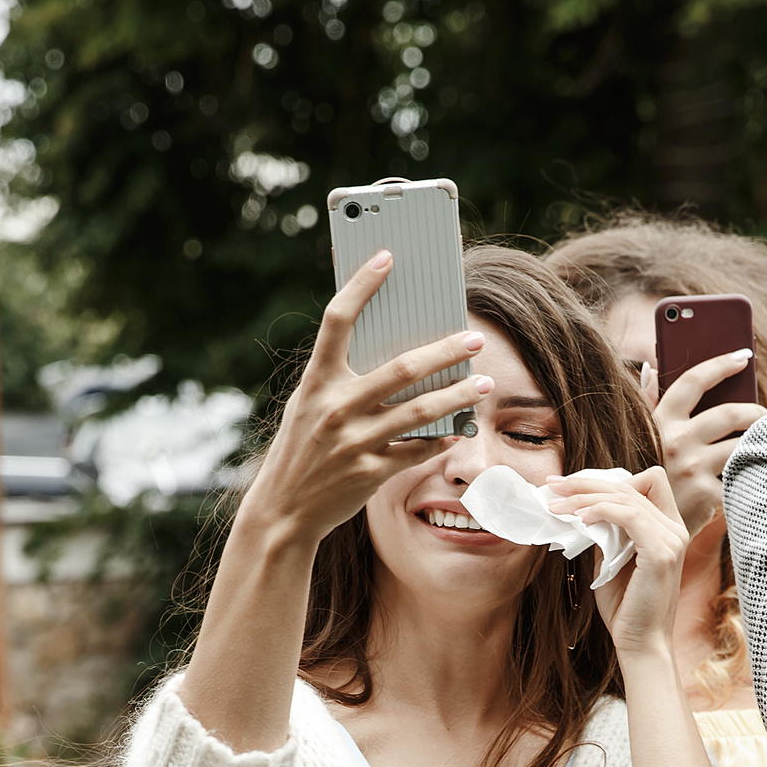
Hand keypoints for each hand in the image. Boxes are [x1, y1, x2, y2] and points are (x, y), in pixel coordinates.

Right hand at [237, 250, 494, 551]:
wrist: (282, 510)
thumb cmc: (302, 449)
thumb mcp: (310, 406)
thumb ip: (343, 380)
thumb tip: (396, 351)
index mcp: (316, 381)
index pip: (336, 321)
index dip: (361, 285)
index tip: (386, 257)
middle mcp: (334, 408)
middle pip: (402, 369)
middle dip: (445, 352)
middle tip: (474, 340)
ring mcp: (353, 442)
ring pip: (420, 412)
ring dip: (458, 395)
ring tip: (483, 384)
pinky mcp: (369, 473)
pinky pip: (417, 450)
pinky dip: (441, 438)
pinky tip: (459, 428)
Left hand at [546, 467, 691, 662]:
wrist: (640, 643)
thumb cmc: (626, 608)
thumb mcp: (611, 562)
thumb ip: (606, 534)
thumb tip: (582, 511)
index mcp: (667, 528)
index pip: (647, 481)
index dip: (611, 479)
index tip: (573, 486)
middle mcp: (674, 529)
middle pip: (631, 483)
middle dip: (586, 482)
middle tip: (553, 486)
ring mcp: (671, 540)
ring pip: (626, 496)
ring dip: (585, 496)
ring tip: (557, 506)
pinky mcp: (661, 553)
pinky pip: (628, 515)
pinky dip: (600, 511)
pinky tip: (580, 519)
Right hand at [638, 352, 766, 537]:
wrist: (646, 532)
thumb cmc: (649, 478)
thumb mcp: (642, 440)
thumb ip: (648, 402)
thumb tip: (650, 367)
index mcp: (660, 423)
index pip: (693, 382)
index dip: (720, 365)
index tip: (743, 357)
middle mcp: (676, 442)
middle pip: (730, 413)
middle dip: (757, 411)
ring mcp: (693, 468)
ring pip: (743, 444)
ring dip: (764, 440)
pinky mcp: (708, 494)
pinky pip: (742, 474)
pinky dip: (756, 470)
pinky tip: (765, 470)